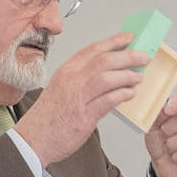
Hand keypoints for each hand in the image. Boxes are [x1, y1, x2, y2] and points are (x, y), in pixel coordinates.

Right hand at [14, 33, 149, 166]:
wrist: (33, 139)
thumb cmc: (49, 116)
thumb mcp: (62, 89)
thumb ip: (83, 80)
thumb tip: (110, 74)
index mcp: (66, 71)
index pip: (93, 49)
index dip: (113, 41)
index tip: (129, 37)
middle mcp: (71, 81)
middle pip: (104, 60)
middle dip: (128, 56)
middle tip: (144, 57)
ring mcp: (77, 98)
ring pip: (107, 78)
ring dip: (127, 76)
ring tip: (139, 77)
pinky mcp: (84, 116)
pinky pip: (108, 101)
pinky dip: (121, 95)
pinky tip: (130, 94)